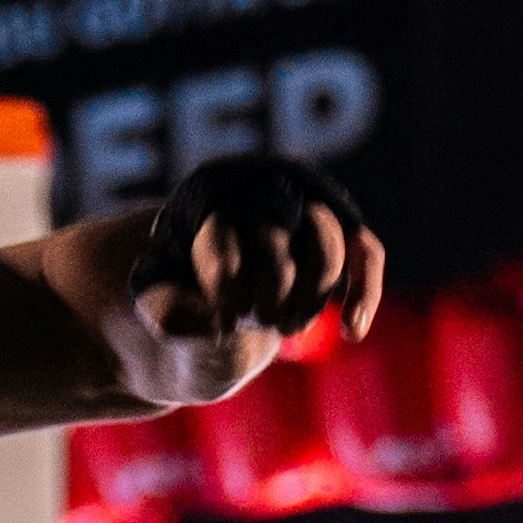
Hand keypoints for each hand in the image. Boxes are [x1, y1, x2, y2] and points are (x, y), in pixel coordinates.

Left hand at [129, 155, 384, 349]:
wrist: (211, 304)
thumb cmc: (180, 302)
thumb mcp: (158, 309)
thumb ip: (169, 311)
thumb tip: (209, 320)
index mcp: (207, 195)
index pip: (224, 232)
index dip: (227, 287)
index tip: (223, 325)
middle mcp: (260, 190)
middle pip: (277, 231)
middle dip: (269, 289)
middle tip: (251, 321)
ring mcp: (303, 211)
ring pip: (326, 242)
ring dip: (309, 296)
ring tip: (285, 329)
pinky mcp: (340, 236)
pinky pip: (364, 253)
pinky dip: (364, 292)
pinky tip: (352, 331)